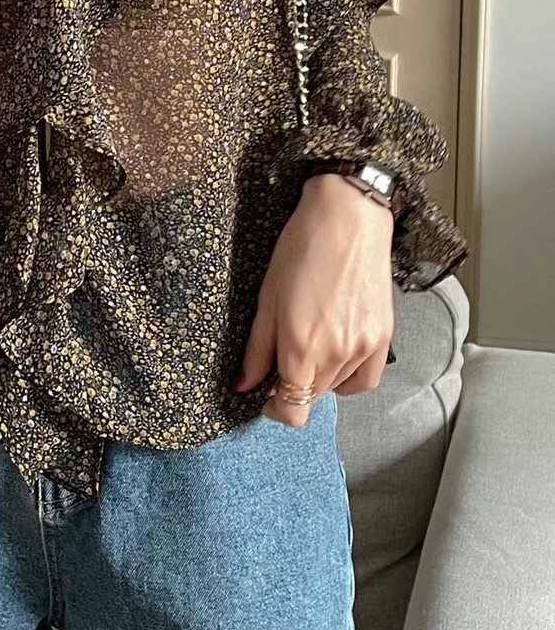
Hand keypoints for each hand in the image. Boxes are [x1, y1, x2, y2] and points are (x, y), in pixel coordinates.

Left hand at [234, 172, 394, 424]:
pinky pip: (366, 379)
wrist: (349, 219)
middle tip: (281, 362)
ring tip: (308, 347)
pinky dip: (348, 379)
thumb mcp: (267, 298)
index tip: (265, 395)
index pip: (291, 410)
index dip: (274, 409)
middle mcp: (335, 355)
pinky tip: (335, 360)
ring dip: (318, 380)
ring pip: (336, 388)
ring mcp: (363, 348)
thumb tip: (245, 385)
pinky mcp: (383, 337)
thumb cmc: (302, 249)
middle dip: (292, 389)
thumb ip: (257, 349)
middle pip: (311, 399)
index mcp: (301, 347)